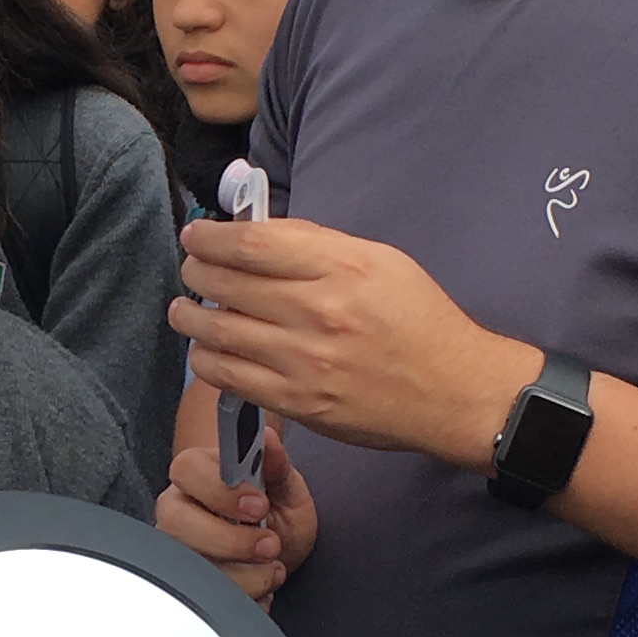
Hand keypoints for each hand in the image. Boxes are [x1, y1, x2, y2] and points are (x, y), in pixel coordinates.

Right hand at [159, 423, 317, 602]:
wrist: (277, 551)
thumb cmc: (275, 512)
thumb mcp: (287, 489)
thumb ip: (277, 466)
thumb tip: (268, 438)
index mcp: (197, 474)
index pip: (187, 470)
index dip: (222, 491)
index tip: (260, 506)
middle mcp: (178, 508)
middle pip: (178, 523)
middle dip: (231, 541)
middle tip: (270, 545)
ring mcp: (178, 548)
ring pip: (191, 567)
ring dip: (244, 576)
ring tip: (272, 568)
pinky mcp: (185, 584)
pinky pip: (205, 598)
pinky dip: (243, 599)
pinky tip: (260, 588)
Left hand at [173, 213, 522, 466]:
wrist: (453, 391)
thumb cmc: (419, 322)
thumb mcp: (382, 261)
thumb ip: (321, 245)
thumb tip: (263, 234)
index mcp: (341, 267)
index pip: (252, 244)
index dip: (211, 237)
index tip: (197, 235)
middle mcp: (318, 311)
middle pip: (227, 283)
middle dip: (196, 271)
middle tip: (190, 268)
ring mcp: (304, 361)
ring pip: (219, 331)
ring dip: (190, 316)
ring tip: (184, 310)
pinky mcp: (298, 402)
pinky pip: (230, 378)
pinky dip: (208, 359)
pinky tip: (206, 350)